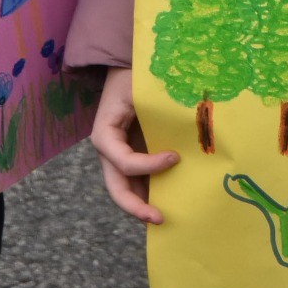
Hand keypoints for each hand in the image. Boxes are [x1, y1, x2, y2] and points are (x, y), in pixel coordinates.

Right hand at [91, 66, 179, 222]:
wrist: (129, 68)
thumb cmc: (134, 77)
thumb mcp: (139, 91)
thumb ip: (155, 114)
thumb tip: (181, 142)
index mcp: (105, 135)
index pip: (124, 161)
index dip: (149, 165)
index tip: (175, 157)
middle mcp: (110, 151)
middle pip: (117, 188)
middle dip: (137, 207)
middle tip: (161, 218)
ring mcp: (120, 156)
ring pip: (127, 190)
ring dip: (145, 205)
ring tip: (169, 217)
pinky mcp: (134, 155)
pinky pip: (140, 180)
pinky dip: (153, 192)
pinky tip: (171, 200)